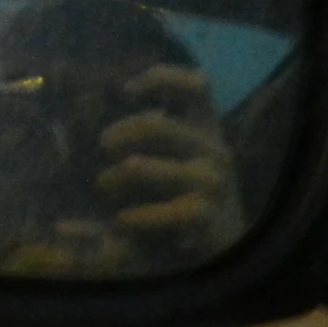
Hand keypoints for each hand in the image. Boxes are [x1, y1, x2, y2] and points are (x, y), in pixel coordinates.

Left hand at [93, 63, 243, 259]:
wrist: (224, 249)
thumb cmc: (188, 194)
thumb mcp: (178, 158)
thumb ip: (152, 133)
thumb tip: (110, 108)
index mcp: (207, 128)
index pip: (196, 85)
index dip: (161, 78)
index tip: (126, 90)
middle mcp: (212, 149)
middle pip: (153, 124)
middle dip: (117, 135)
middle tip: (103, 148)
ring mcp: (209, 181)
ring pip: (137, 166)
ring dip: (111, 178)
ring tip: (105, 188)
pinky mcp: (201, 214)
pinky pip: (146, 210)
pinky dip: (127, 217)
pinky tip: (123, 222)